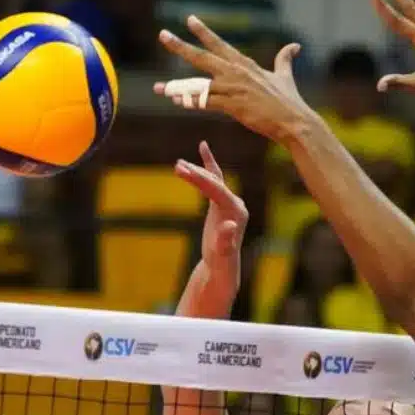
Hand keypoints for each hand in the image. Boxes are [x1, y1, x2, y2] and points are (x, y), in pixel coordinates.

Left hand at [154, 19, 312, 144]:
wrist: (294, 121)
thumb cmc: (289, 101)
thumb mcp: (285, 76)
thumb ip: (284, 59)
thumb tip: (295, 46)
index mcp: (245, 64)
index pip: (219, 44)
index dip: (203, 32)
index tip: (189, 19)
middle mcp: (236, 72)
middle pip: (202, 57)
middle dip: (180, 46)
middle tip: (162, 35)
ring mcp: (233, 89)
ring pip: (198, 85)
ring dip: (177, 88)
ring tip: (159, 88)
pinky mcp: (233, 106)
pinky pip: (207, 102)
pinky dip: (193, 102)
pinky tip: (179, 102)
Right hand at [176, 140, 246, 283]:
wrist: (222, 266)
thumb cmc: (221, 261)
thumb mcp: (223, 252)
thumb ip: (227, 239)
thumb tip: (231, 226)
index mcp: (237, 212)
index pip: (218, 190)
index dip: (201, 180)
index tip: (184, 171)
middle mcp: (236, 203)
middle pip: (215, 183)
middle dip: (196, 173)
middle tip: (177, 166)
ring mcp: (230, 202)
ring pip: (213, 180)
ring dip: (197, 170)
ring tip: (178, 165)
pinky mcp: (222, 203)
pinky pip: (215, 181)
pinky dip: (208, 165)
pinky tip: (203, 148)